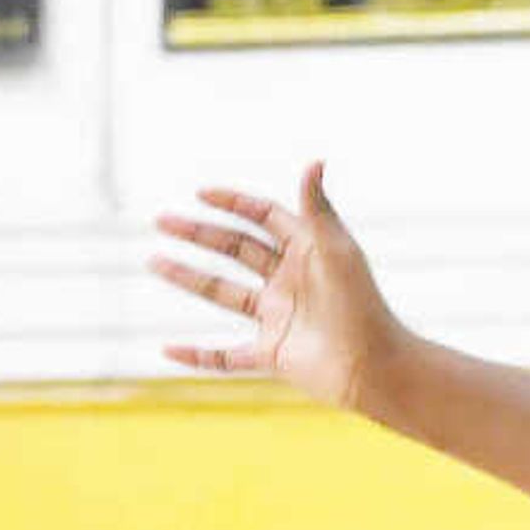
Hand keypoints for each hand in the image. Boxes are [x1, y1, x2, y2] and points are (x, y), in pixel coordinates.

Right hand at [151, 162, 402, 409]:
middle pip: (237, 251)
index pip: (265, 219)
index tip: (201, 194)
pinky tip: (167, 349)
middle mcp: (290, 283)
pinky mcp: (273, 355)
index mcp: (307, 254)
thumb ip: (318, 209)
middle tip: (162, 221)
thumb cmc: (363, 307)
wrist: (376, 368)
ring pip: (224, 295)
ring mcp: (278, 319)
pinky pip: (226, 357)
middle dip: (200, 234)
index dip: (234, 204)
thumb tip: (315, 161)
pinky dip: (197, 356)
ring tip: (153, 261)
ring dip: (188, 277)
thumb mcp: (336, 252)